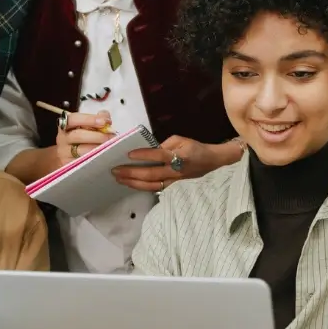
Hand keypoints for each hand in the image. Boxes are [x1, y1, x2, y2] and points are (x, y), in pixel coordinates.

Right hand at [55, 110, 113, 168]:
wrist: (71, 157)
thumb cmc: (84, 138)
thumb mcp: (88, 127)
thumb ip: (98, 119)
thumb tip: (106, 117)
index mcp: (66, 126)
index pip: (73, 119)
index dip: (89, 119)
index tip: (104, 122)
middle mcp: (63, 139)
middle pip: (78, 135)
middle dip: (97, 136)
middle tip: (111, 137)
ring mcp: (64, 154)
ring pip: (81, 151)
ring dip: (98, 148)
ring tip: (111, 147)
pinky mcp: (69, 166)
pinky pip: (83, 163)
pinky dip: (95, 159)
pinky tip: (104, 157)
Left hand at [113, 135, 240, 193]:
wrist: (212, 162)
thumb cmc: (195, 148)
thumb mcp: (181, 139)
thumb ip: (165, 144)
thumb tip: (149, 149)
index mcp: (179, 156)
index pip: (159, 156)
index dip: (144, 155)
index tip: (129, 154)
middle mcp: (176, 171)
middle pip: (151, 174)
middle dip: (132, 173)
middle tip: (115, 170)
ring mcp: (174, 181)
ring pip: (151, 185)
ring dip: (133, 182)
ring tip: (118, 179)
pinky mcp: (172, 186)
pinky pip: (154, 188)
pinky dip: (140, 186)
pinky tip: (129, 183)